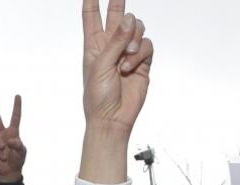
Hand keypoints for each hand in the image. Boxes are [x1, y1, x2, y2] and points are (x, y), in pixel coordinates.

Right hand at [0, 95, 25, 182]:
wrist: (10, 171)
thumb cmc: (18, 159)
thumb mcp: (22, 152)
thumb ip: (18, 145)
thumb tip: (8, 141)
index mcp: (13, 132)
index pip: (15, 117)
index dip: (16, 107)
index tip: (18, 96)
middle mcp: (3, 134)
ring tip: (3, 149)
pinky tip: (2, 158)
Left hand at [78, 0, 153, 182]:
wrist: (112, 118)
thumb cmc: (98, 95)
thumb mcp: (101, 64)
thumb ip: (116, 41)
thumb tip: (129, 19)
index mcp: (94, 44)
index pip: (92, 16)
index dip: (92, 2)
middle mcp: (111, 45)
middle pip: (117, 15)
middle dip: (119, 1)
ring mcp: (128, 52)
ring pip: (137, 28)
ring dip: (134, 39)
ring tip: (127, 57)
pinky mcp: (142, 62)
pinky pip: (147, 45)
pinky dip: (141, 54)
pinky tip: (131, 67)